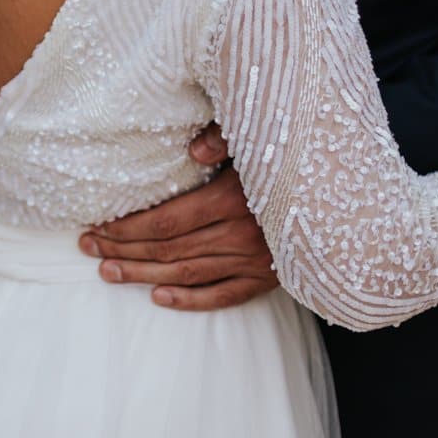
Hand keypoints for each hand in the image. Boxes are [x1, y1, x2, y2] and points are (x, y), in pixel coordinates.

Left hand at [77, 123, 277, 309]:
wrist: (349, 197)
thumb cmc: (294, 155)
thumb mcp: (261, 136)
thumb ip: (226, 137)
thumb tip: (194, 151)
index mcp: (232, 200)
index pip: (164, 222)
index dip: (126, 228)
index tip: (96, 225)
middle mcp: (240, 235)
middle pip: (167, 250)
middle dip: (123, 250)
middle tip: (88, 248)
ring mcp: (255, 262)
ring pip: (188, 274)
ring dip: (143, 276)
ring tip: (108, 272)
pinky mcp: (269, 278)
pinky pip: (224, 296)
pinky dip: (190, 301)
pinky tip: (160, 299)